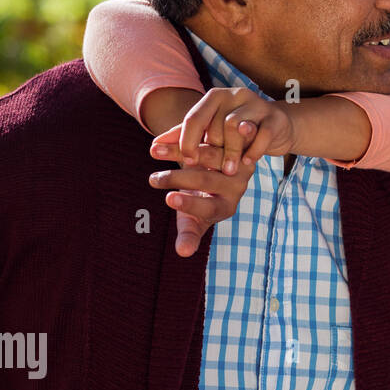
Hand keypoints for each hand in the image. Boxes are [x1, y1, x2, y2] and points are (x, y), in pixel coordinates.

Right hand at [149, 140, 255, 256]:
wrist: (209, 171)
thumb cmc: (195, 201)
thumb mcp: (191, 218)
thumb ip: (189, 234)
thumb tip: (183, 253)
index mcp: (226, 207)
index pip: (209, 208)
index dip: (190, 204)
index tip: (169, 199)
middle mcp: (237, 185)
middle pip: (206, 181)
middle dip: (177, 179)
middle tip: (152, 180)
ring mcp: (236, 160)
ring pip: (207, 154)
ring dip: (178, 152)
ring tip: (154, 151)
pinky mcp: (232, 141)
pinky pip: (209, 136)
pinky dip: (184, 136)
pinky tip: (163, 137)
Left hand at [154, 86, 294, 175]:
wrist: (276, 124)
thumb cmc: (235, 129)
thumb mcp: (209, 129)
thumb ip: (183, 135)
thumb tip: (154, 145)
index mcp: (215, 97)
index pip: (194, 118)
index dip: (187, 141)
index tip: (185, 161)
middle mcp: (234, 96)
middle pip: (215, 124)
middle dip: (212, 150)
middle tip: (208, 170)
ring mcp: (257, 105)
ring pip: (237, 126)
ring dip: (232, 152)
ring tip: (229, 171)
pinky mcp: (274, 118)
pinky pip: (262, 133)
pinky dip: (254, 149)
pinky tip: (248, 162)